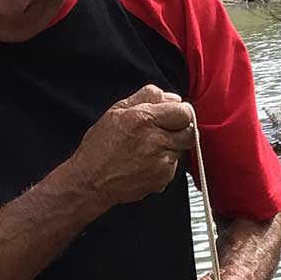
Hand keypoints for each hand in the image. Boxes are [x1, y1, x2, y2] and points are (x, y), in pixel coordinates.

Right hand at [71, 85, 194, 206]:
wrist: (91, 182)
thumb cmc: (99, 148)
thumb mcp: (117, 111)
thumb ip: (147, 97)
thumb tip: (172, 97)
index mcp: (145, 119)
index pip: (184, 112)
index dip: (182, 113)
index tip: (175, 116)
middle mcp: (156, 141)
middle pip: (189, 132)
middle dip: (180, 131)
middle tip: (164, 133)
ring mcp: (161, 162)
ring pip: (181, 150)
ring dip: (170, 148)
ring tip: (147, 150)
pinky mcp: (162, 179)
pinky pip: (172, 167)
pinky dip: (163, 164)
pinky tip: (145, 163)